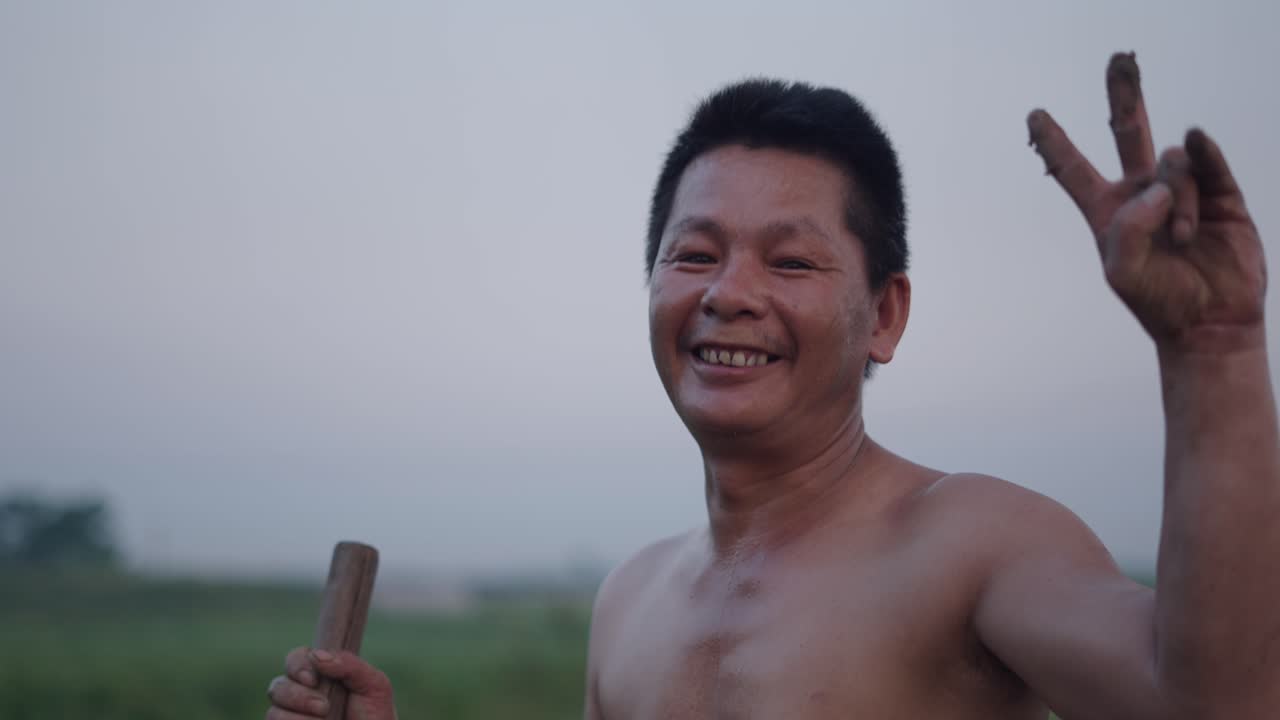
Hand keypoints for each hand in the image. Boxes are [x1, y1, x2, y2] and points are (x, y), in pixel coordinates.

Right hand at [266, 646, 397, 719]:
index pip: (295, 659)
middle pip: (277, 686)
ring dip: (299, 718)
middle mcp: (301, 695)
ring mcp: (294, 718)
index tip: (313, 680)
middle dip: (298, 696)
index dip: (297, 666)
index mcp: (320, 675)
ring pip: (274, 712)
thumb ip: (350, 664)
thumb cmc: (376, 715)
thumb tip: (317, 655)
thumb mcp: (373, 684)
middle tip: (324, 707)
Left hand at [1027, 52, 1265, 353]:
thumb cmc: (1157, 301)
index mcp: (1107, 211)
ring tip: (1185, 240)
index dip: (1054, 143)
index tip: (1034, 116)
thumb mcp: (1123, 270)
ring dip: (1178, 202)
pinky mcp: (1221, 196)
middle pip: (1127, 133)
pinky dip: (1201, 153)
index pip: (1073, 169)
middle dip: (1124, 95)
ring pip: (1172, 166)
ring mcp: (1181, 192)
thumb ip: (1129, 226)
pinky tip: (1196, 141)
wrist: (1209, 322)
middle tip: (1119, 60)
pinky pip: (1208, 162)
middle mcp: (1142, 194)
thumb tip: (1158, 186)